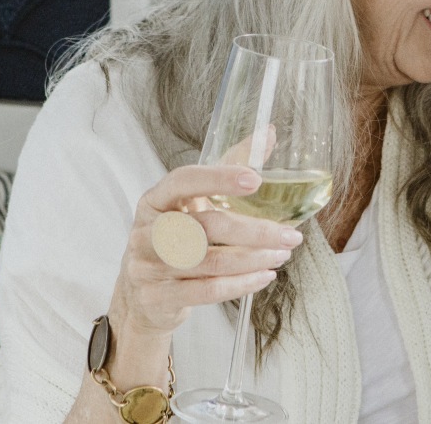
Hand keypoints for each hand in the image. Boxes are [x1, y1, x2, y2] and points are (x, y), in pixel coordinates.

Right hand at [108, 165, 303, 341]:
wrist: (140, 295)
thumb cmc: (172, 239)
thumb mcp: (191, 202)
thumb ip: (227, 166)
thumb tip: (268, 133)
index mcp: (155, 200)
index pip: (184, 181)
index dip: (218, 178)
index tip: (255, 180)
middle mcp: (148, 232)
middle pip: (205, 226)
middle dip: (254, 231)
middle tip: (289, 234)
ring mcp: (149, 267)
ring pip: (210, 262)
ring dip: (254, 259)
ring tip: (282, 254)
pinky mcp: (159, 297)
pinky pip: (208, 290)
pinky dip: (242, 284)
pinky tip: (264, 276)